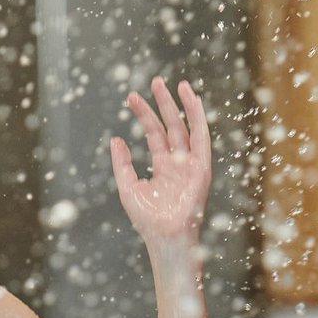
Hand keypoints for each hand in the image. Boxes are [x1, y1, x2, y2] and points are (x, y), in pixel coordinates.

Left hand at [111, 77, 211, 245]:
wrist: (165, 235)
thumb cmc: (147, 219)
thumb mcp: (127, 187)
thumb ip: (122, 163)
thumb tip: (116, 139)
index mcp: (163, 166)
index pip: (154, 133)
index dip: (144, 114)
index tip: (132, 97)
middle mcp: (178, 162)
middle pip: (171, 125)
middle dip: (163, 103)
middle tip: (155, 81)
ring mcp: (190, 163)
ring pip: (187, 128)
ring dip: (183, 106)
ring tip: (176, 84)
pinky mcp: (201, 168)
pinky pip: (202, 139)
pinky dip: (199, 119)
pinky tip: (193, 101)